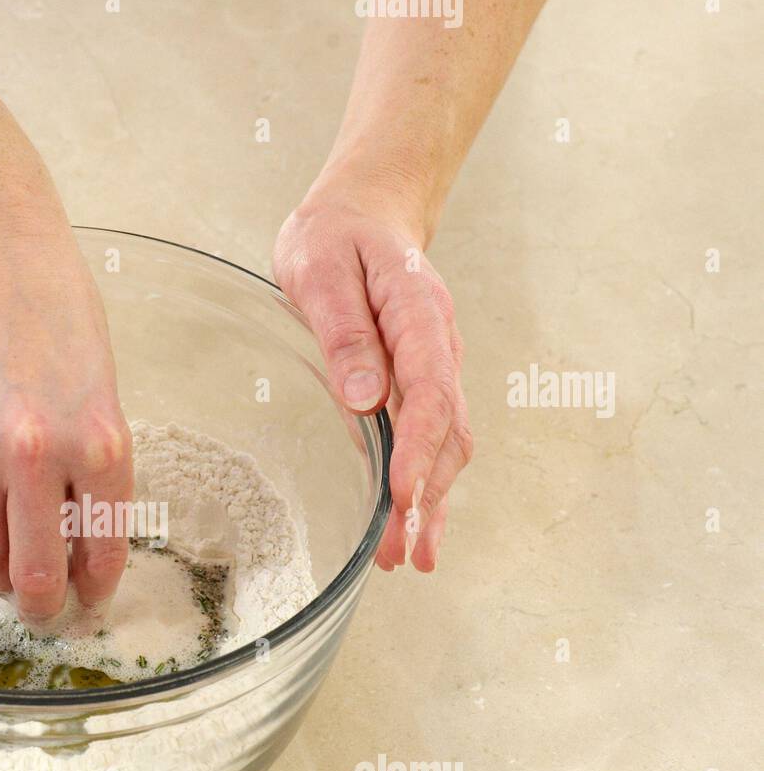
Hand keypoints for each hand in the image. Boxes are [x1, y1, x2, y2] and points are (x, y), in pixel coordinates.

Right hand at [0, 189, 132, 627]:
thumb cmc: (59, 314)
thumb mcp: (102, 393)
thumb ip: (91, 471)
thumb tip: (75, 542)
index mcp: (101, 443)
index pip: (101, 554)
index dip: (95, 592)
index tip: (88, 601)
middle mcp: (38, 455)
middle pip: (36, 578)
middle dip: (44, 608)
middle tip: (45, 609)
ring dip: (0, 579)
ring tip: (10, 571)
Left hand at [273, 177, 471, 571]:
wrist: (363, 212)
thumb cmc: (337, 237)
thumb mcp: (323, 270)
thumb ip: (344, 331)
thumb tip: (366, 397)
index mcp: (418, 313)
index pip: (429, 391)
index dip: (417, 449)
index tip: (400, 497)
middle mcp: (437, 347)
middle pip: (447, 431)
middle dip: (427, 496)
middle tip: (406, 553)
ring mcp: (432, 368)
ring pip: (445, 444)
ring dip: (429, 502)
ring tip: (408, 557)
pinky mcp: (414, 385)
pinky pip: (428, 439)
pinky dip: (420, 484)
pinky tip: (406, 523)